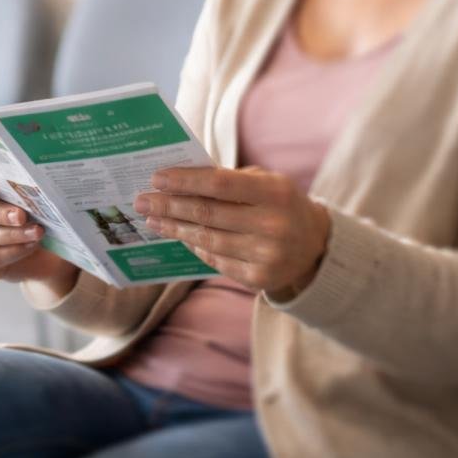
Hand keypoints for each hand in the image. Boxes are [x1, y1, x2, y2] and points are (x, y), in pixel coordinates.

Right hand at [0, 170, 77, 293]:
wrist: (39, 249)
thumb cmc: (29, 214)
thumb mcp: (26, 196)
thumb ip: (20, 186)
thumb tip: (32, 183)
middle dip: (0, 214)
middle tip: (22, 216)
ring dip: (13, 234)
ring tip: (36, 232)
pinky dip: (13, 251)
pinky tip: (30, 245)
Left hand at [134, 167, 330, 298]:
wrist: (316, 246)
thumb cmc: (280, 204)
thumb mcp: (265, 182)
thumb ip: (227, 179)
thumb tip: (178, 180)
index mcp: (274, 193)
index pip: (219, 184)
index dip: (185, 181)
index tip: (157, 178)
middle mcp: (272, 226)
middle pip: (207, 214)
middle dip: (168, 206)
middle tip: (141, 201)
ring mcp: (266, 256)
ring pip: (206, 240)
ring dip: (174, 228)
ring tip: (152, 219)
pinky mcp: (258, 279)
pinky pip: (215, 260)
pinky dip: (194, 246)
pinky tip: (177, 236)